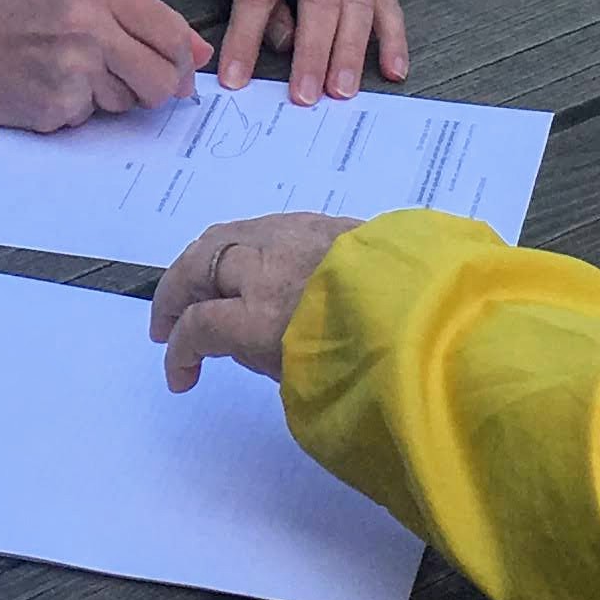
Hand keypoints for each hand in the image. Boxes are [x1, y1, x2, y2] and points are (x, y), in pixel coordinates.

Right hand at [0, 0, 207, 129]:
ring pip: (129, 102)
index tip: (180, 73)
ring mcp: (74, 66)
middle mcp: (91, 23)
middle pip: (161, 78)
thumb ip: (136, 18)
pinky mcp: (57, 104)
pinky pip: (90, 118)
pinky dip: (74, 112)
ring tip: (66, 74)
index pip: (171, 31)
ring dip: (108, 99)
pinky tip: (44, 89)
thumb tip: (197, 53)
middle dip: (154, 90)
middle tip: (125, 83)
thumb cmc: (4, 16)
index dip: (182, 60)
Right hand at [148, 212, 356, 390]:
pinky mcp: (318, 221)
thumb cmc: (373, 357)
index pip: (200, 327)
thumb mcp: (309, 378)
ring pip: (224, 236)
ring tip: (193, 290)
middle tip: (166, 325)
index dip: (180, 353)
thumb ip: (268, 359)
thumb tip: (244, 347)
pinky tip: (242, 265)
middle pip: (199, 266)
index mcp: (264, 314)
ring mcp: (293, 236)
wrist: (434, 310)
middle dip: (174, 296)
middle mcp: (269, 266)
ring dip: (200, 265)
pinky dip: (238, 247)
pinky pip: (259, 228)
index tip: (181, 378)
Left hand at [213, 0, 408, 102]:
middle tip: (304, 97)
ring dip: (350, 54)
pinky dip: (394, 39)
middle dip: (312, 54)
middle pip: (319, 4)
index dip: (245, 39)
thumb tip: (281, 41)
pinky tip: (394, 71)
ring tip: (342, 92)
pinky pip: (387, 3)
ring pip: (357, 7)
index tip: (236, 79)